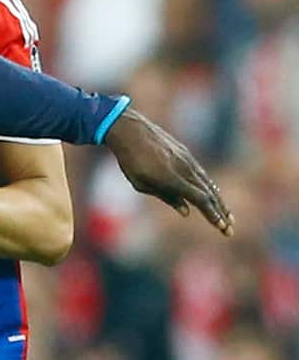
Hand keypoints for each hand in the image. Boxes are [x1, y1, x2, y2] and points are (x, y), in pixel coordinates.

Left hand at [105, 108, 233, 235]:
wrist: (129, 129)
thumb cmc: (129, 160)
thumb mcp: (141, 183)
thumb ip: (166, 197)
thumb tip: (186, 211)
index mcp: (172, 179)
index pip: (200, 200)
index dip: (213, 215)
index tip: (223, 227)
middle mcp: (184, 169)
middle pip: (209, 194)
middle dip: (221, 213)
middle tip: (230, 230)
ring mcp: (187, 159)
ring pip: (207, 184)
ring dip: (219, 201)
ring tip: (228, 216)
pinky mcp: (185, 153)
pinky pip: (201, 173)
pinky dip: (210, 187)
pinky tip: (214, 195)